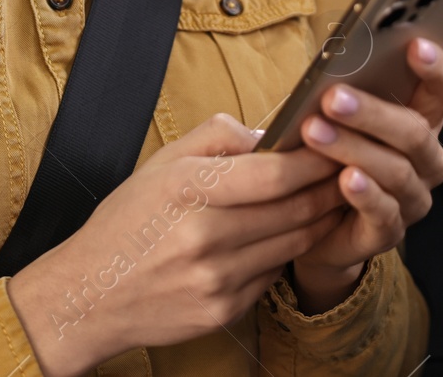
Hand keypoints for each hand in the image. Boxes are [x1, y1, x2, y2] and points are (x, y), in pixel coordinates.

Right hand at [5, 113, 349, 376]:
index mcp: (187, 190)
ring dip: (321, 220)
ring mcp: (217, 278)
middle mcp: (205, 236)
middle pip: (294, 210)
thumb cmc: (126, 222)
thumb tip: (267, 134)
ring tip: (335, 198)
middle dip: (330, 188)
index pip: (274, 174)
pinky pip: (274, 273)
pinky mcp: (224, 309)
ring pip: (293, 244)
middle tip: (352, 169)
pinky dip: (288, 252)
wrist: (89, 294)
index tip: (335, 145)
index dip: (314, 161)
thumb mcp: (160, 163)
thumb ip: (215, 138)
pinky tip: (292, 235)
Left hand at [287, 36, 442, 311]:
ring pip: (397, 170)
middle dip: (373, 113)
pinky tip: (344, 180)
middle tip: (334, 98)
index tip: (415, 46)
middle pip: (416, 132)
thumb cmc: (326, 159)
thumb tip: (329, 69)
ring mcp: (411, 197)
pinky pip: (384, 213)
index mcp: (419, 121)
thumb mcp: (335, 121)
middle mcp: (424, 160)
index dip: (437, 69)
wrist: (313, 224)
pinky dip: (365, 194)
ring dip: (354, 148)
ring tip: (316, 133)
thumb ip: (343, 96)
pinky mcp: (389, 231)